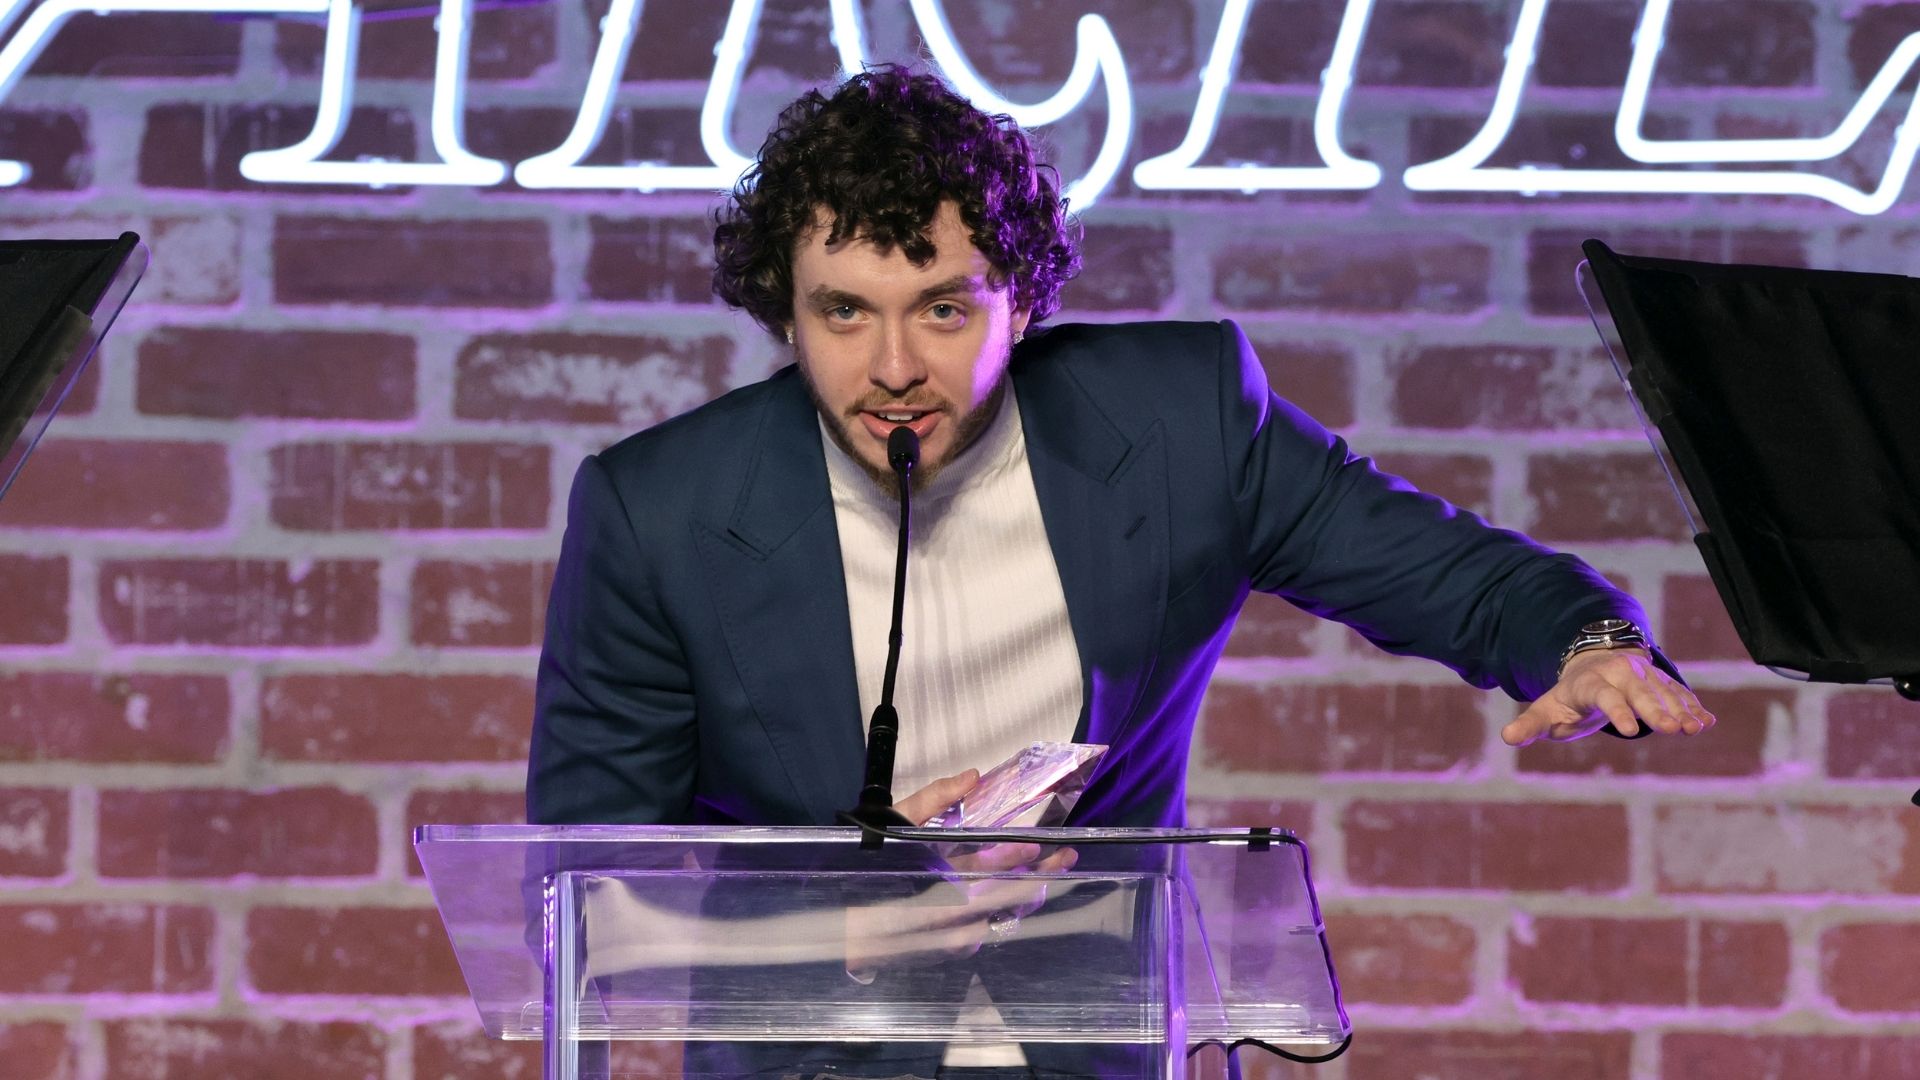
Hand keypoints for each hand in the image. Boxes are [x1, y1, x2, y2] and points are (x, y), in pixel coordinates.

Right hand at [844, 770, 1076, 977]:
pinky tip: (1021, 900)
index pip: (978, 865)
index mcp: (929, 876)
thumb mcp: (894, 823)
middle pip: (1000, 894)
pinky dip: (1005, 915)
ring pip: (999, 916)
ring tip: (1053, 875)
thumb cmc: (868, 865)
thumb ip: (933, 797)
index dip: (1009, 854)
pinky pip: (986, 933)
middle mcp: (943, 910)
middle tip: (1066, 858)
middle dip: (1037, 875)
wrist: (840, 923)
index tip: (1035, 843)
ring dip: (1027, 896)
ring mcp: (948, 936)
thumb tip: (973, 776)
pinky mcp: (948, 950)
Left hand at [1501, 648, 1716, 746]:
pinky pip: (1678, 693)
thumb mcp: (1547, 709)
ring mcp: (1642, 676)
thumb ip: (1531, 724)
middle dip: (1656, 711)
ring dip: (1680, 710)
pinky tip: (1707, 722)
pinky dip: (1692, 706)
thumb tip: (1507, 736)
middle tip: (1673, 730)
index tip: (1630, 731)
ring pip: (1663, 692)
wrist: (1593, 663)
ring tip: (1695, 729)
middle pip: (1639, 693)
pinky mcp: (1660, 682)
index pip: (1604, 697)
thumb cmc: (1569, 695)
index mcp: (1590, 683)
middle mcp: (1619, 675)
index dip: (1617, 712)